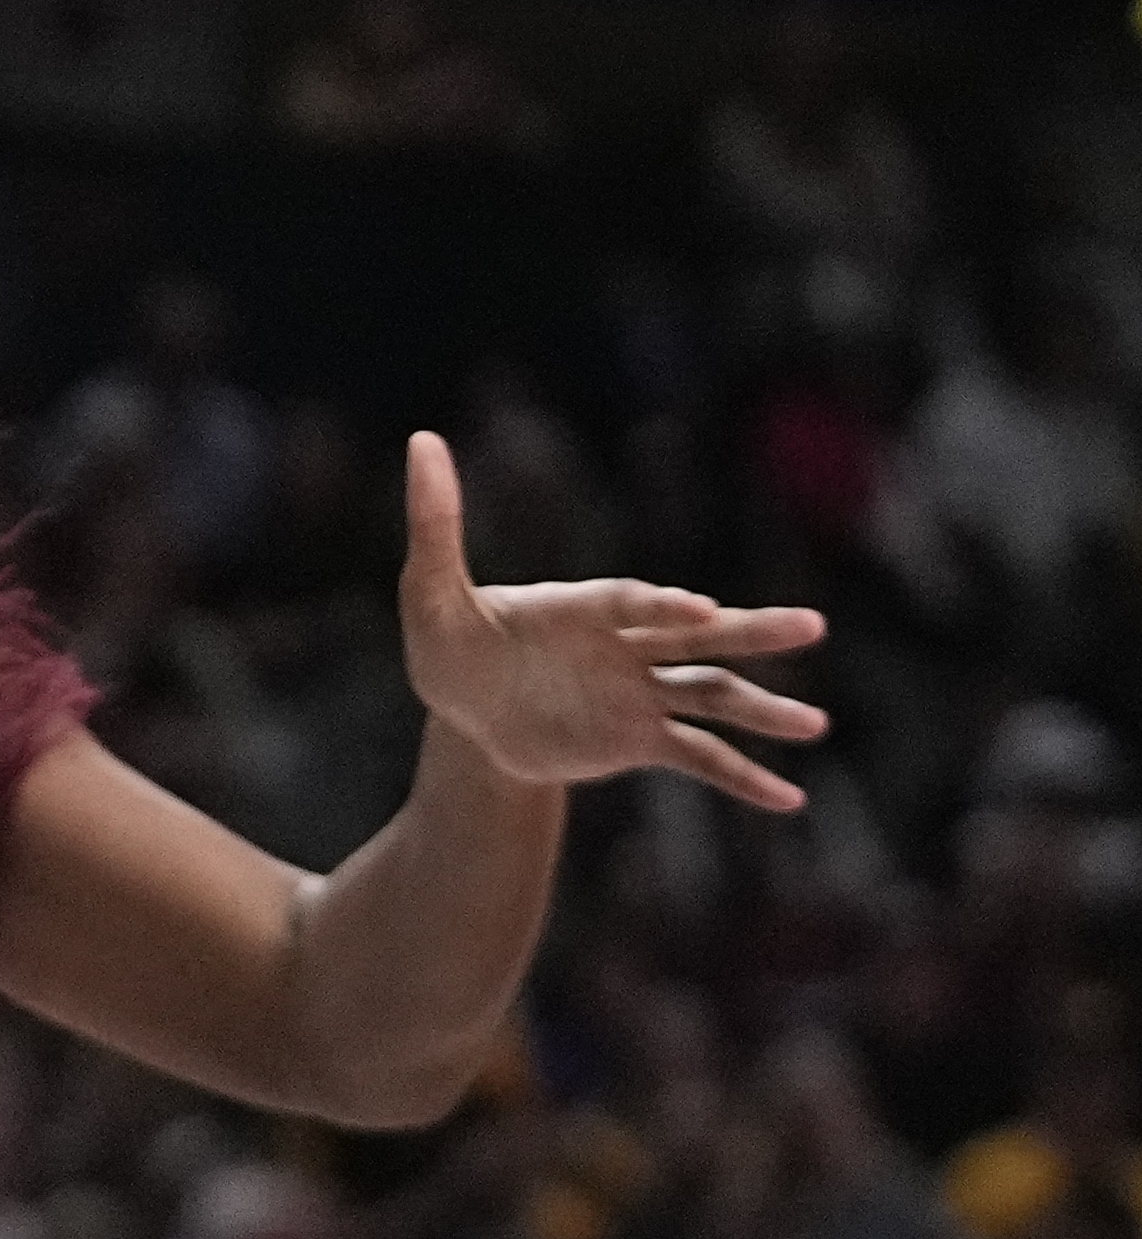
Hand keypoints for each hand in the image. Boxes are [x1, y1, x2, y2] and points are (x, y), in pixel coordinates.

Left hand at [397, 431, 827, 808]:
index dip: (660, 604)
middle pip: (696, 636)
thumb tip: (423, 441)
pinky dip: (740, 776)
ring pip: (711, 695)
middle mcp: (624, 645)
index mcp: (582, 606)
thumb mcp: (431, 592)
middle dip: (750, 631)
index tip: (699, 609)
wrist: (464, 714)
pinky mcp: (639, 739)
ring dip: (761, 709)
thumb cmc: (448, 643)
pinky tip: (787, 798)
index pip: (629, 602)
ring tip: (814, 724)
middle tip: (811, 626)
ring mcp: (638, 692)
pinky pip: (698, 758)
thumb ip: (435, 523)